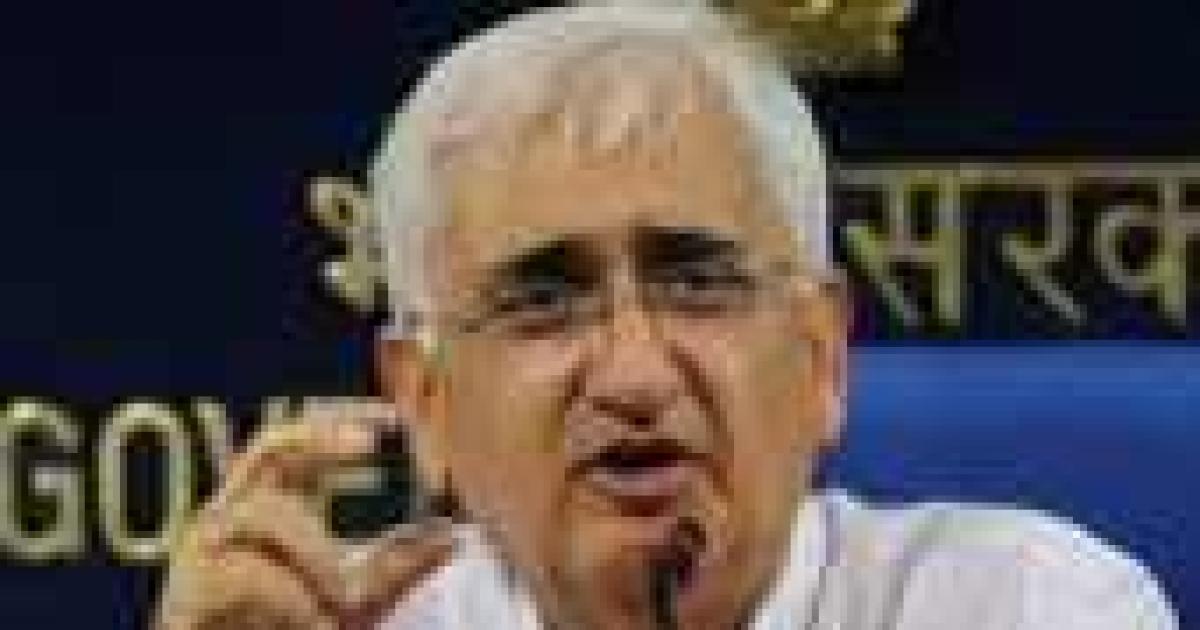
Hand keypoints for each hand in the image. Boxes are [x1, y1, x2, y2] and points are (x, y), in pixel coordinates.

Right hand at [155, 400, 452, 629]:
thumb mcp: (352, 600)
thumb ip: (395, 567)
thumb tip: (452, 535)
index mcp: (263, 510)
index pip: (289, 443)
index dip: (332, 425)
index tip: (387, 420)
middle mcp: (225, 520)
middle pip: (266, 449)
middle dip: (319, 443)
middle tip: (368, 447)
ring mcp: (198, 553)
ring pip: (263, 514)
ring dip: (317, 555)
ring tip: (346, 601)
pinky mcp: (185, 595)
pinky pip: (242, 573)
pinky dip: (291, 598)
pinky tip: (314, 621)